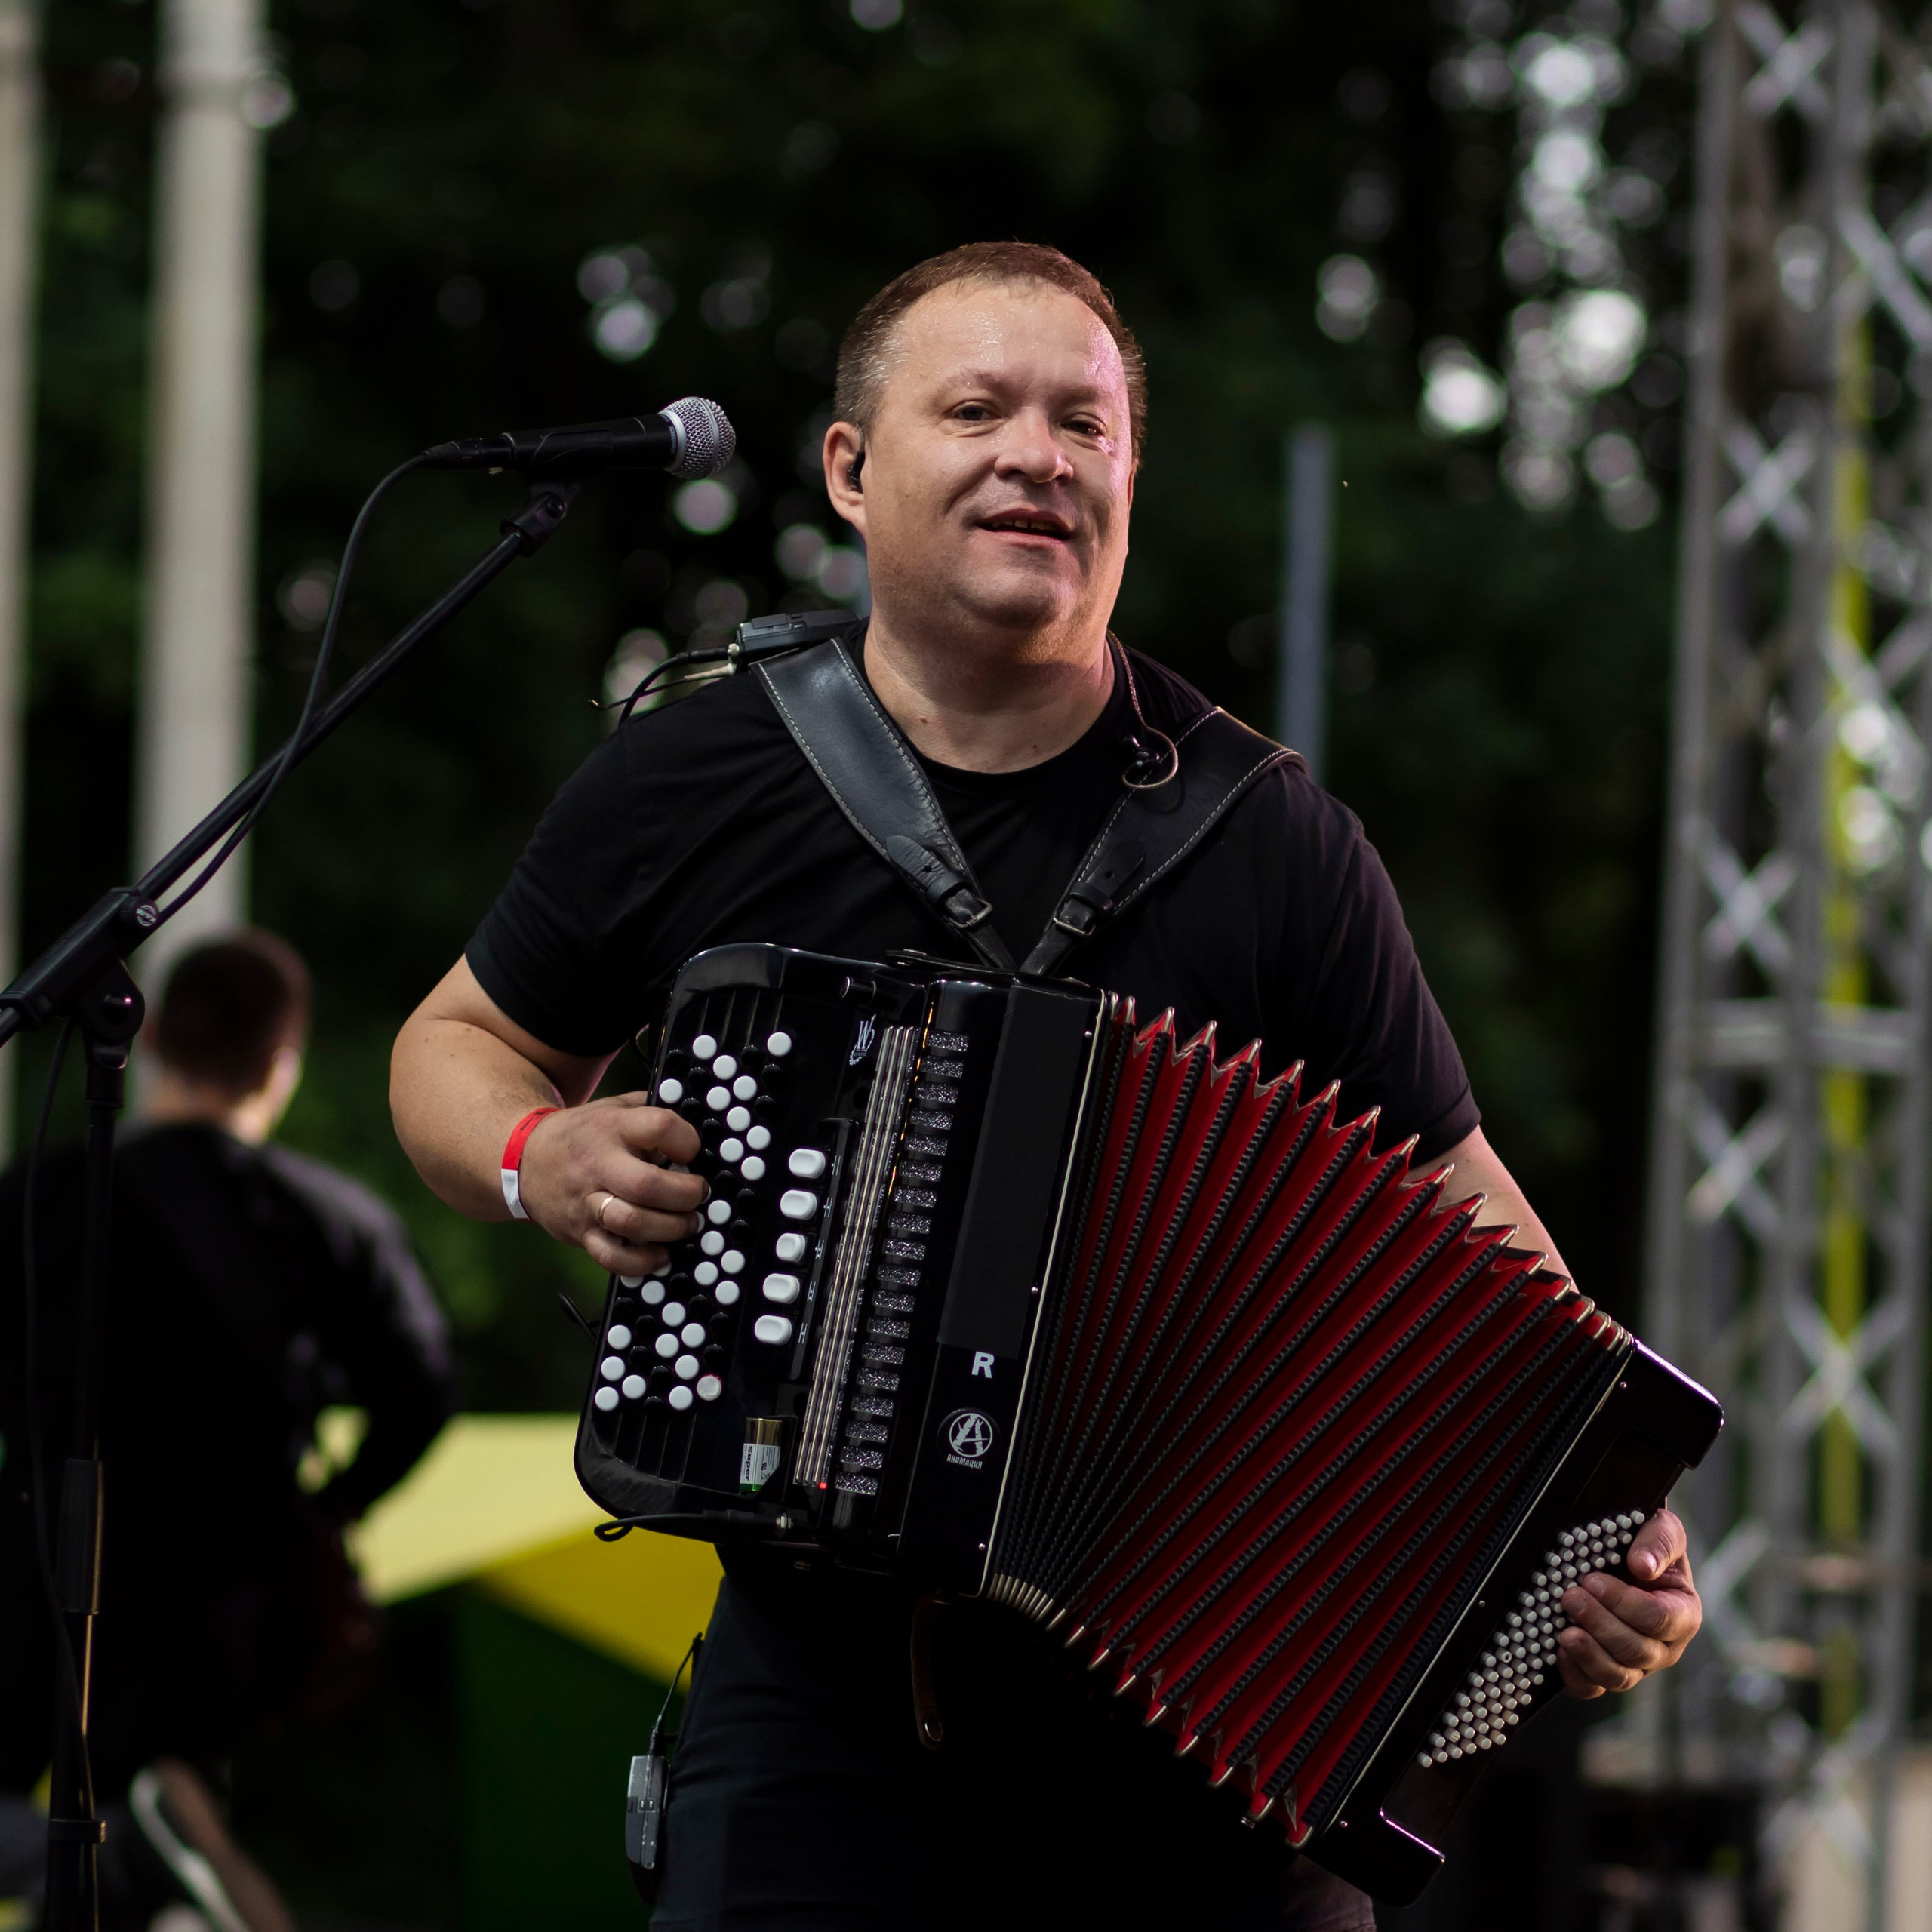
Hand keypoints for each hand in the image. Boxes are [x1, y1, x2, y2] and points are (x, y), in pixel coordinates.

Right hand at [517, 1093, 704, 1274]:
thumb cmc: (583, 1134)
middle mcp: (598, 1164)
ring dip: (670, 1228)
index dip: (687, 1141)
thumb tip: (698, 1123)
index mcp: (611, 1127)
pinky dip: (641, 1262)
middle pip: (647, 1185)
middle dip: (685, 1195)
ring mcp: (586, 1202)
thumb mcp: (615, 1107)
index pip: (659, 1127)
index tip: (692, 1152)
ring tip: (685, 1222)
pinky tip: (659, 1253)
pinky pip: (611, 1256)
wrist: (523, 1157)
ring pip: (630, 1222)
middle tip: (697, 1194)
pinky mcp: (580, 1232)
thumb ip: (652, 1108)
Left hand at [1557, 1506, 1701, 1697]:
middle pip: (1637, 1650)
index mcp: (1683, 1614)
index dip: (1623, 1603)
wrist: (1621, 1553)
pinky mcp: (1606, 1672)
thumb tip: (1643, 1567)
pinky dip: (1576, 1675)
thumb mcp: (1661, 1529)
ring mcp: (1636, 1665)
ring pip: (1618, 1676)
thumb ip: (1660, 1541)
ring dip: (1589, 1654)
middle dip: (1600, 1624)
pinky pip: (1593, 1688)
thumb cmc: (1645, 1544)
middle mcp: (1663, 1647)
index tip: (1591, 1580)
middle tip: (1570, 1597)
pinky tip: (1559, 1650)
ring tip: (1565, 1632)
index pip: (1658, 1619)